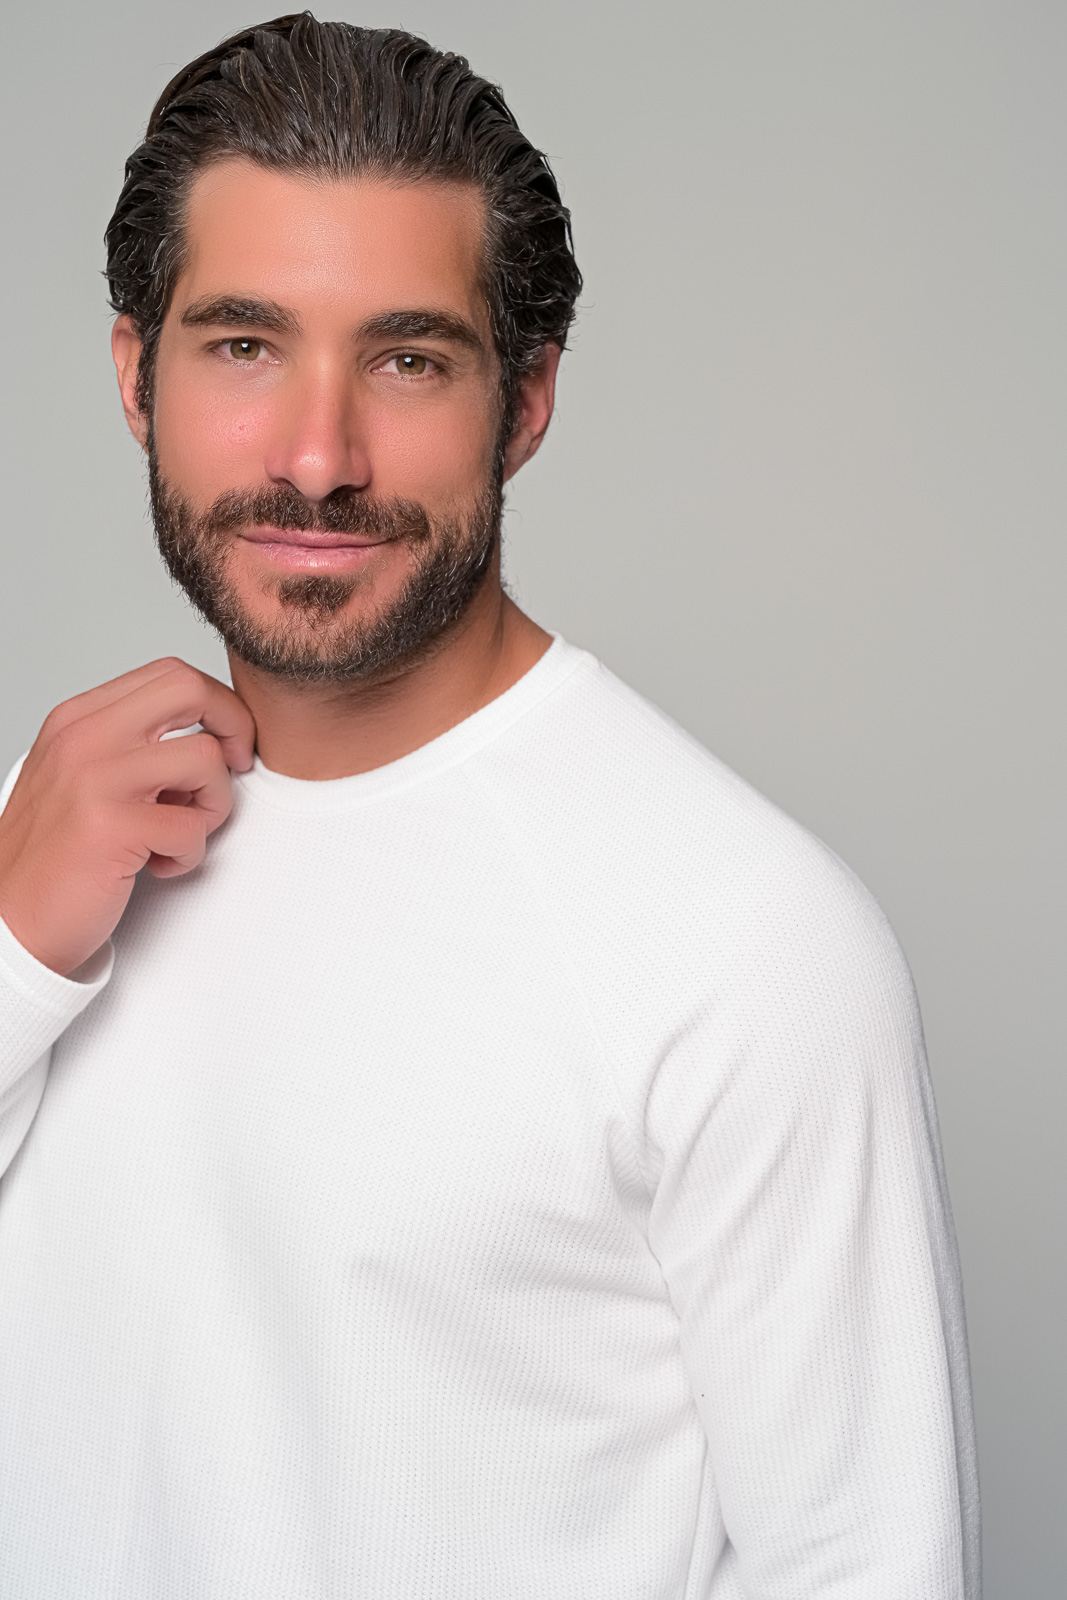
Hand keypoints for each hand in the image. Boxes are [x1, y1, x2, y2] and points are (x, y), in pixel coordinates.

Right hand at [0, 659, 254, 976]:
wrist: (9, 923)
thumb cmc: (54, 856)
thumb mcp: (82, 776)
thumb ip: (133, 745)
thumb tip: (212, 733)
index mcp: (78, 719)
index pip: (169, 674)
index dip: (217, 705)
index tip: (227, 743)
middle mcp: (83, 738)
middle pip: (190, 689)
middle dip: (234, 727)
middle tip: (234, 769)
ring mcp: (94, 779)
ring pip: (206, 759)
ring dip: (212, 806)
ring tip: (178, 834)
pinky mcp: (110, 828)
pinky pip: (193, 827)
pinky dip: (189, 855)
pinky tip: (156, 865)